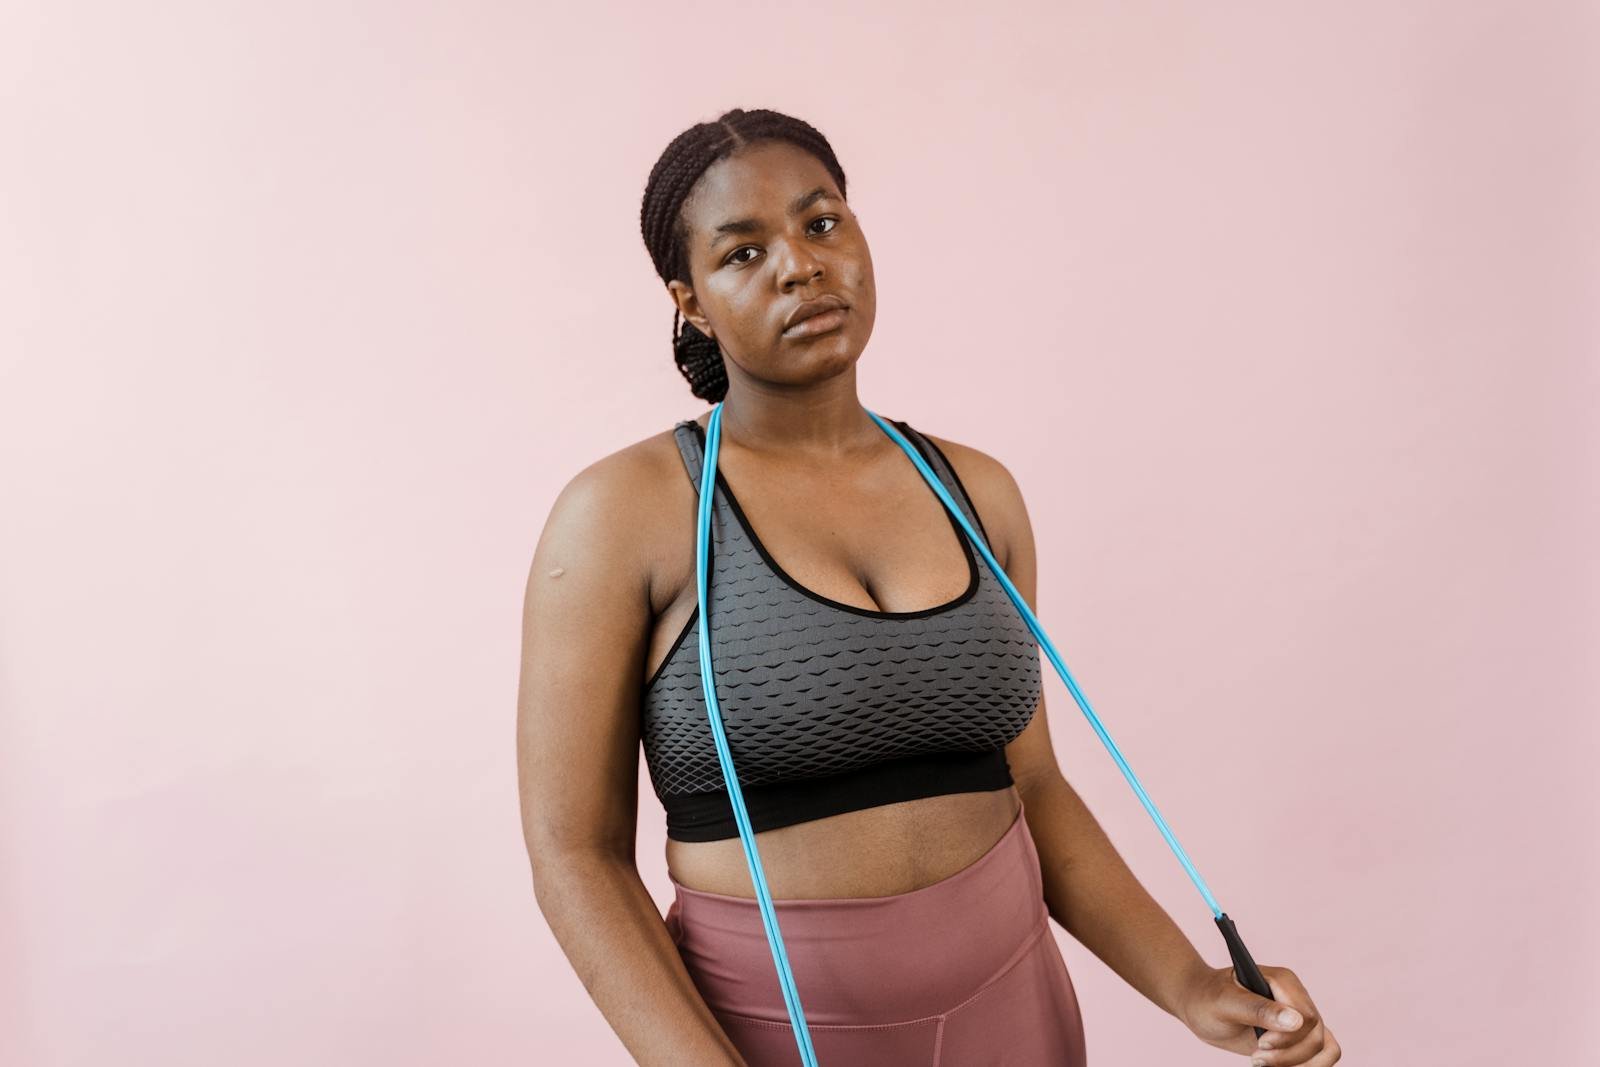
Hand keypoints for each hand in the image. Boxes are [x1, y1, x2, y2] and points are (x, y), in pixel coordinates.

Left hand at [1174, 962, 1340, 1064]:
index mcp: (1283, 981)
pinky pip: (1322, 1053)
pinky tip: (1279, 1066)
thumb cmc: (1208, 998)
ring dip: (1298, 1063)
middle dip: (1289, 1054)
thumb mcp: (1225, 1002)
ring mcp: (1300, 1016)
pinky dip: (1307, 1065)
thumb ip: (1258, 1009)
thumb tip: (1295, 1021)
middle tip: (1256, 1056)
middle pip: (1316, 1036)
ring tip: (1263, 1062)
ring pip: (1323, 1047)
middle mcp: (1296, 997)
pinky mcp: (1297, 1034)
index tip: (1261, 1044)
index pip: (1306, 1016)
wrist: (1200, 1006)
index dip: (1288, 1038)